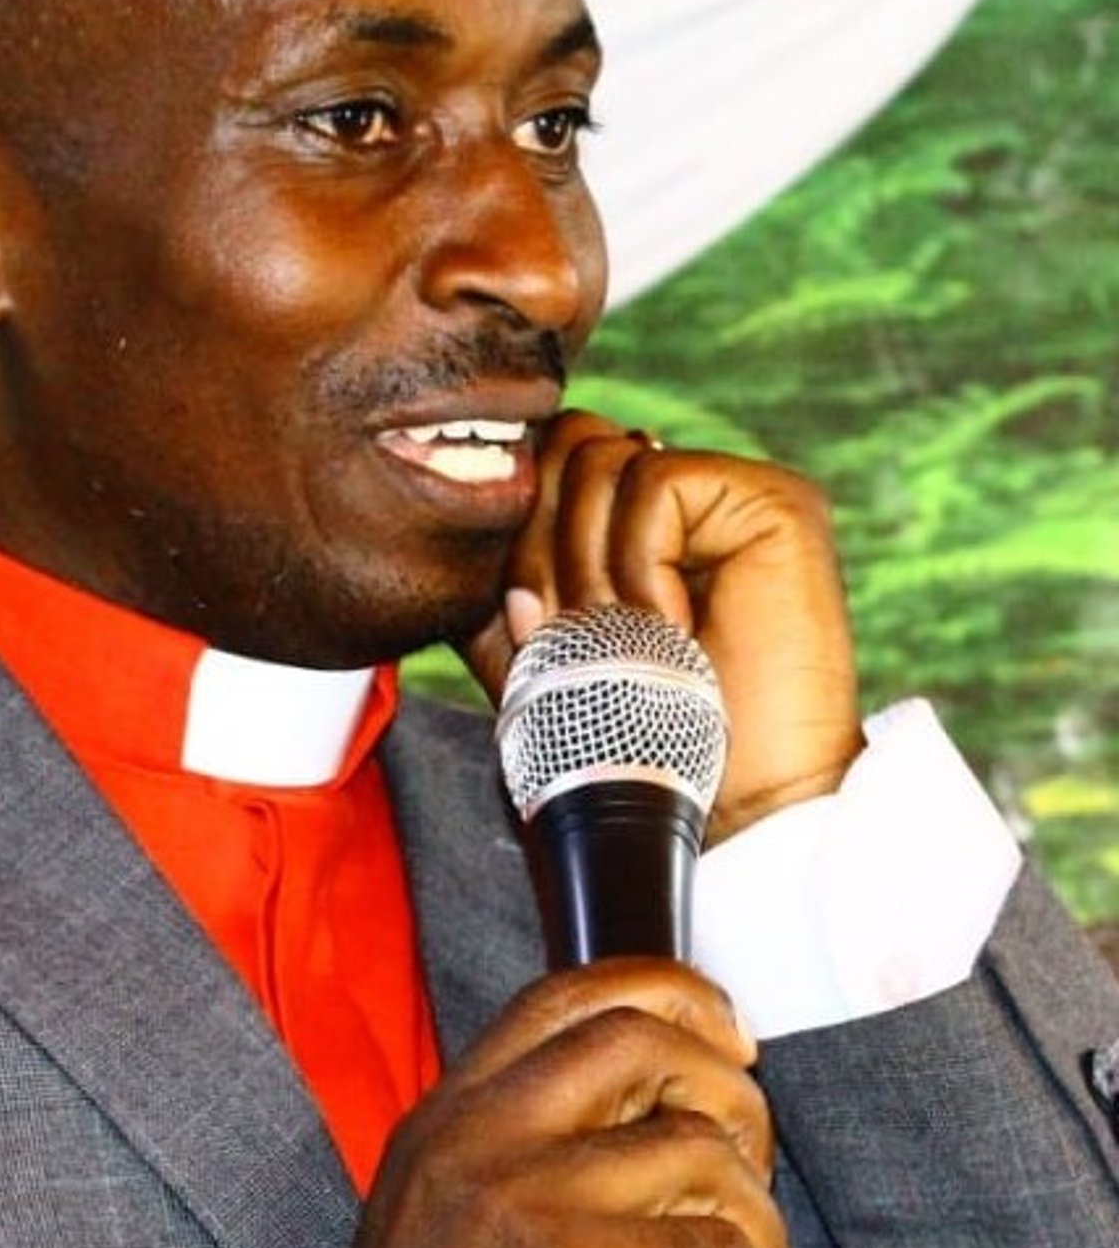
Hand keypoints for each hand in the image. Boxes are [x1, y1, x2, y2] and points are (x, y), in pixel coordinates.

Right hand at [317, 960, 786, 1247]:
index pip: (568, 994)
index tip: (726, 1035)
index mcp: (446, 1117)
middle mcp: (482, 1137)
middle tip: (749, 1166)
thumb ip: (506, 1156)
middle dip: (733, 1094)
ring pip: (705, 1154)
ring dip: (759, 1228)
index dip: (670, 993)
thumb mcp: (433, 1221)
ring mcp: (529, 1199)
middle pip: (648, 1042)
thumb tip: (643, 1119)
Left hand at [467, 410, 863, 840]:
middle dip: (543, 544)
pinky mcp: (775, 500)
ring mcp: (733, 492)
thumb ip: (498, 577)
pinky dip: (639, 563)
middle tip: (575, 630)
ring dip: (589, 564)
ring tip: (626, 637)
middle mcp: (684, 493)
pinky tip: (672, 627)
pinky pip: (655, 479)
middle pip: (567, 442)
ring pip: (601, 458)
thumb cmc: (625, 737)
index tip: (530, 625)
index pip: (543, 462)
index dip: (516, 535)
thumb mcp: (530, 648)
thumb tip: (472, 494)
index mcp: (628, 519)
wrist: (714, 805)